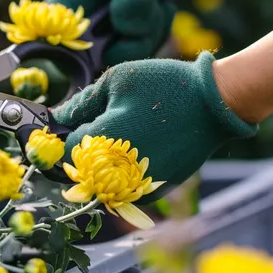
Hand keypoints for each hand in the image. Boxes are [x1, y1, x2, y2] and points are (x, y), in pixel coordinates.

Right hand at [46, 0, 190, 64]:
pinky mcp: (114, 18)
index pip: (58, 44)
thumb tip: (129, 32)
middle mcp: (76, 7)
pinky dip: (149, 31)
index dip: (86, 56)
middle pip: (91, 54)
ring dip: (146, 35)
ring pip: (115, 50)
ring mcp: (96, 15)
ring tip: (162, 6)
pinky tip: (161, 8)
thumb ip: (134, 2)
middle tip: (156, 16)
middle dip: (129, 43)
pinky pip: (128, 40)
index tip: (122, 42)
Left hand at [51, 52, 257, 193]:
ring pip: (103, 183)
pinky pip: (127, 189)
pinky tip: (137, 148)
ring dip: (103, 165)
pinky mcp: (156, 191)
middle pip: (80, 171)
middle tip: (99, 126)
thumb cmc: (163, 86)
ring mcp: (136, 187)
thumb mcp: (116, 81)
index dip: (64, 134)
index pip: (64, 149)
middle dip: (82, 151)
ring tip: (122, 135)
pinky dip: (125, 174)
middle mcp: (115, 173)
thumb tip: (58, 118)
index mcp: (99, 143)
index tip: (69, 123)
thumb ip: (81, 103)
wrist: (214, 104)